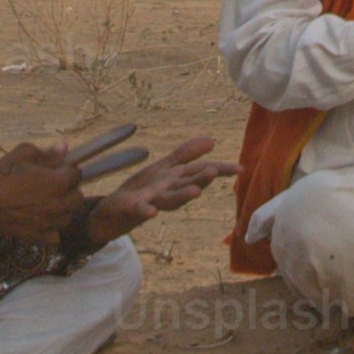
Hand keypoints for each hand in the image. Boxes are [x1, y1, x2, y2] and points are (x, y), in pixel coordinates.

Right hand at [0, 141, 88, 250]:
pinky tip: (41, 221)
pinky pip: (55, 237)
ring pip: (68, 217)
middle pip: (77, 198)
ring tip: (47, 203)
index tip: (59, 169)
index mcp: (58, 182)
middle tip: (54, 186)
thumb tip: (64, 147)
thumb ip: (47, 153)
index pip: (77, 175)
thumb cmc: (1, 174)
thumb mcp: (23, 154)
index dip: (68, 170)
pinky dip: (52, 230)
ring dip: (63, 209)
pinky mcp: (38, 237)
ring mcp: (49, 223)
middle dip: (69, 190)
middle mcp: (58, 204)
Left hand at [76, 135, 224, 250]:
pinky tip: (152, 212)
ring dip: (181, 196)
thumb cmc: (141, 190)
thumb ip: (186, 155)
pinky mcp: (131, 208)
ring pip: (169, 199)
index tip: (241, 169)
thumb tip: (212, 140)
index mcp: (175, 179)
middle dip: (200, 179)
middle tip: (214, 171)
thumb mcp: (164, 169)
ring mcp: (150, 201)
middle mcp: (167, 191)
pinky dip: (146, 211)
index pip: (200, 171)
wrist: (112, 212)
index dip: (220, 169)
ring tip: (195, 192)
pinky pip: (139, 210)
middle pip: (187, 184)